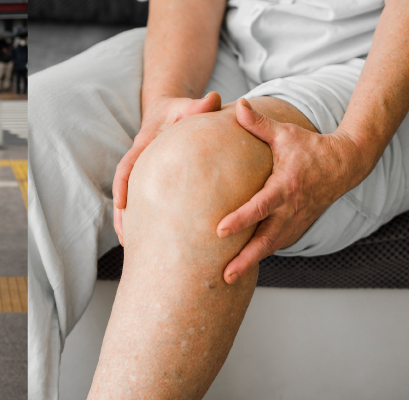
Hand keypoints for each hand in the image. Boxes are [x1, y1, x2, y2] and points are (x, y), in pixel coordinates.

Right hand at [113, 92, 222, 245]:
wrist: (171, 112)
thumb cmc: (180, 110)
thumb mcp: (187, 105)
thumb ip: (199, 106)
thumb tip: (214, 99)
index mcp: (143, 145)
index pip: (127, 166)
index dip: (122, 185)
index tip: (121, 204)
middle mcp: (141, 162)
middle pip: (125, 190)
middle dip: (122, 215)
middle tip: (124, 238)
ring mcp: (145, 174)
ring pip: (133, 201)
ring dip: (130, 223)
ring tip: (131, 247)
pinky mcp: (152, 182)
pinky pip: (146, 202)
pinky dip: (145, 220)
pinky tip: (153, 239)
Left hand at [218, 98, 367, 283]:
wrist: (344, 165)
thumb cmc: (308, 147)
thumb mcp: (285, 133)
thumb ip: (258, 123)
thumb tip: (237, 104)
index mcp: (284, 187)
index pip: (259, 207)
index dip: (240, 220)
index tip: (219, 231)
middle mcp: (290, 209)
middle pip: (266, 240)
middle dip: (246, 259)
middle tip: (224, 275)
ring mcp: (295, 221)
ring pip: (271, 247)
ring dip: (251, 263)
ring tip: (227, 279)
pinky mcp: (296, 227)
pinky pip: (276, 244)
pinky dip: (261, 256)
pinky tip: (241, 266)